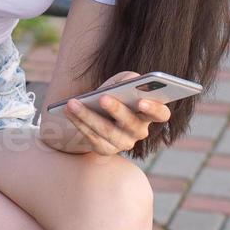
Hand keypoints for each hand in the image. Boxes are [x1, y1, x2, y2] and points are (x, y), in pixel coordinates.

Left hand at [57, 71, 171, 155]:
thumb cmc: (116, 92)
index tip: (142, 100)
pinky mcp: (106, 149)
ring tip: (72, 102)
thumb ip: (128, 80)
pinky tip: (68, 110)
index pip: (161, 114)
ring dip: (88, 115)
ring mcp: (123, 143)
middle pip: (131, 123)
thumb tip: (127, 84)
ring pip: (107, 131)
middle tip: (102, 97)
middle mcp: (139, 131)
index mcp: (149, 113)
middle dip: (116, 110)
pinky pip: (92, 138)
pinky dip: (79, 123)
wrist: (97, 110)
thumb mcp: (123, 81)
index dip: (154, 109)